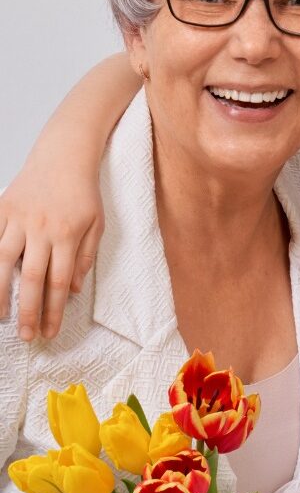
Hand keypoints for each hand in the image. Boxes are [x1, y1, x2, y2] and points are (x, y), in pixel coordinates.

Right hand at [0, 157, 102, 340]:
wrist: (63, 156)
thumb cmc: (84, 194)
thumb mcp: (97, 225)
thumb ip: (85, 258)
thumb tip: (71, 291)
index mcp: (68, 236)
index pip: (59, 282)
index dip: (53, 311)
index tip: (49, 331)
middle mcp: (41, 229)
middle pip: (32, 278)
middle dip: (29, 311)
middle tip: (26, 336)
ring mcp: (18, 219)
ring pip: (2, 261)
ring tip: (0, 316)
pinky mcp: (1, 208)